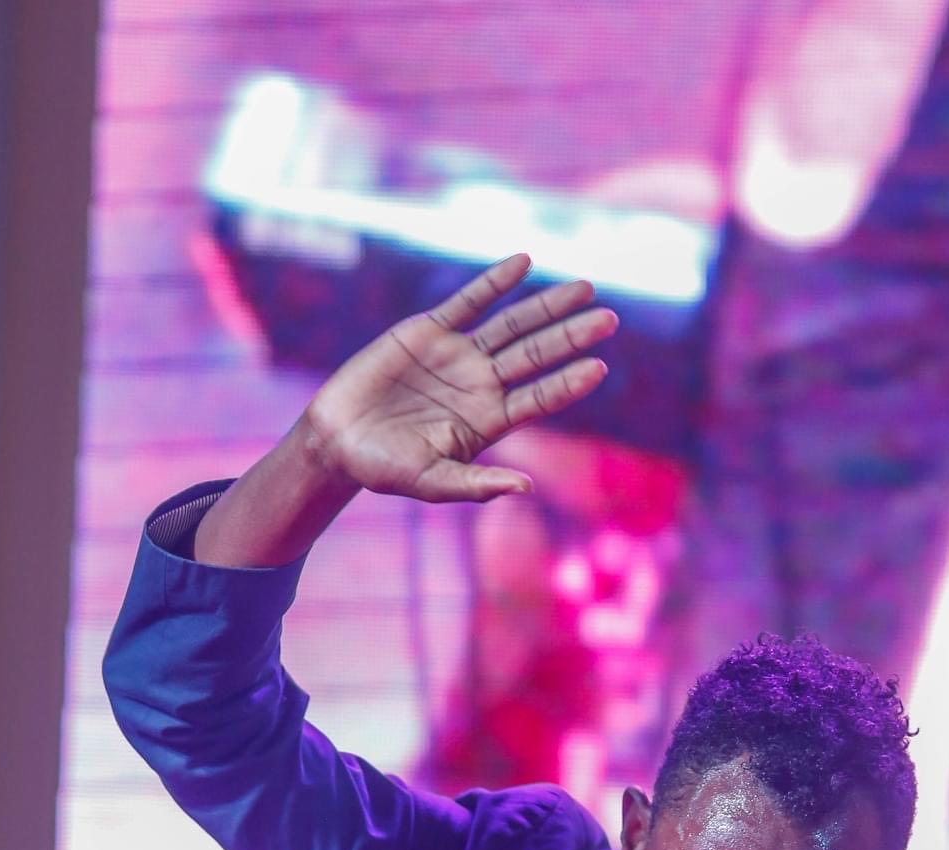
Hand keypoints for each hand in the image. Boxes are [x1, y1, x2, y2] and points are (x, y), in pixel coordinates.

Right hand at [302, 252, 616, 503]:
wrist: (338, 439)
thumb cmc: (385, 469)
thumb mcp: (432, 481)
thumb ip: (477, 484)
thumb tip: (527, 487)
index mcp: (489, 421)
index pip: (540, 397)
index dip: (568, 382)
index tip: (599, 367)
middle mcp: (482, 385)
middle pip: (537, 355)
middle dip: (572, 336)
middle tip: (610, 319)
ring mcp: (459, 356)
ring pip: (513, 325)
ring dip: (548, 307)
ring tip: (586, 288)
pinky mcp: (430, 331)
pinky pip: (469, 300)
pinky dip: (495, 282)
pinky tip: (524, 263)